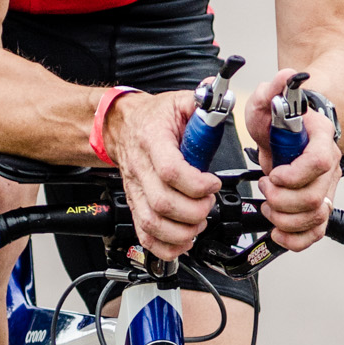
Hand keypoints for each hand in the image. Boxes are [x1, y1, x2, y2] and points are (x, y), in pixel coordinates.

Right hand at [103, 89, 219, 260]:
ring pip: (152, 224)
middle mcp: (140, 169)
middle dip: (194, 211)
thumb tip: (222, 97)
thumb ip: (203, 102)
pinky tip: (184, 240)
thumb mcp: (179, 101)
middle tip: (209, 203)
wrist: (121, 126)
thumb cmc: (152, 118)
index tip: (213, 183)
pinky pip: (144, 235)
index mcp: (152, 141)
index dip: (196, 184)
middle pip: (163, 203)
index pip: (170, 170)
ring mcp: (135, 191)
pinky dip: (166, 247)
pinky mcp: (135, 206)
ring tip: (199, 222)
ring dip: (182, 231)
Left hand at [243, 68, 340, 251]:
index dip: (293, 175)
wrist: (288, 133)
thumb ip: (273, 88)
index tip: (272, 174)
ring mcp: (325, 189)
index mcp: (321, 141)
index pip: (319, 163)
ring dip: (284, 218)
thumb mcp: (266, 101)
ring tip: (268, 204)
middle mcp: (329, 167)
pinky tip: (277, 232)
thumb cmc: (279, 120)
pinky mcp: (317, 208)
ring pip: (315, 217)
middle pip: (315, 197)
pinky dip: (295, 239)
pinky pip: (315, 234)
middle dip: (282, 199)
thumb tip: (286, 76)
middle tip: (264, 187)